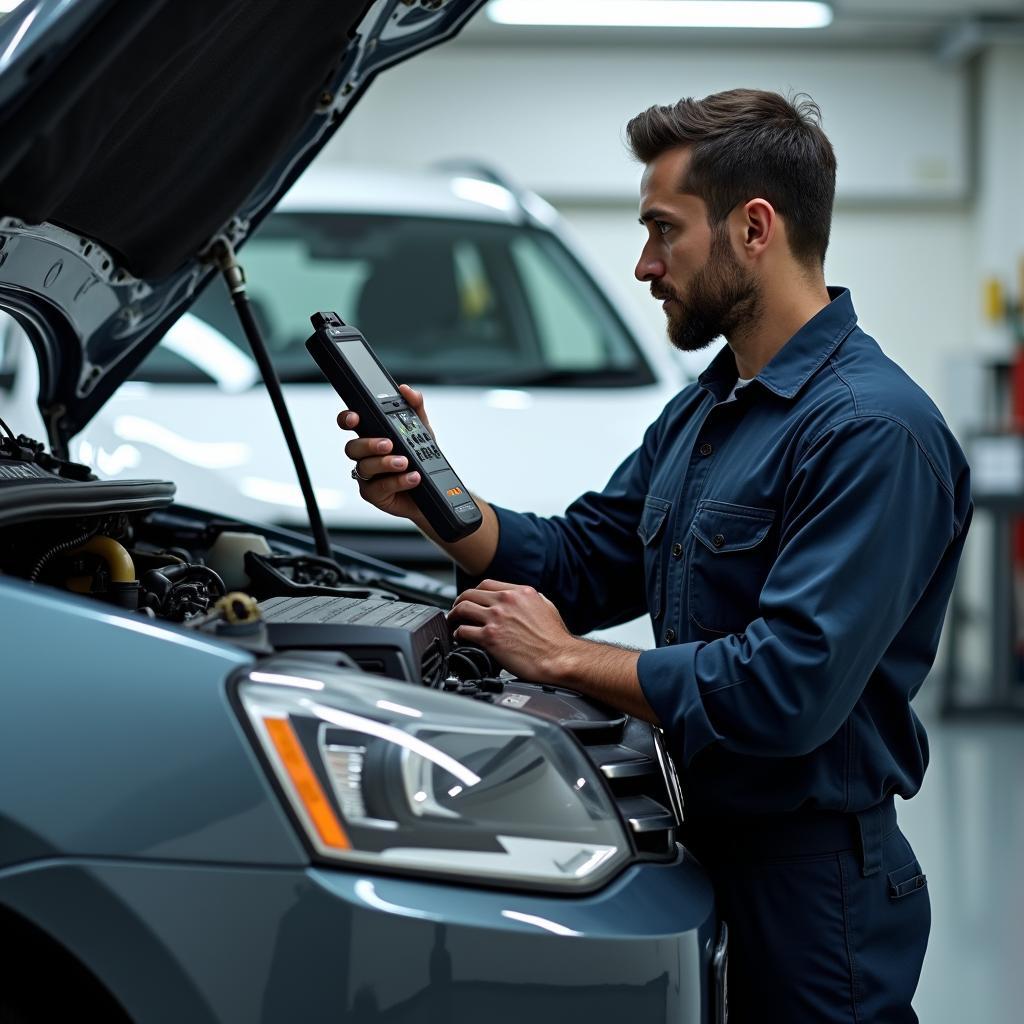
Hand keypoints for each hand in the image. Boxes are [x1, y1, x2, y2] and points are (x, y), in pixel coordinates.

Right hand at [337, 384, 432, 522]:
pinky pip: (379, 487)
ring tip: (405, 462)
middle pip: (352, 447)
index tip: (355, 418)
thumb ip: (416, 408)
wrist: (433, 492)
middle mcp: (366, 455)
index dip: (347, 419)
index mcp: (372, 435)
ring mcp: (368, 475)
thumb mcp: (424, 431)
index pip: (351, 423)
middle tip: (388, 444)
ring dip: (385, 463)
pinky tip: (412, 477)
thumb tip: (407, 390)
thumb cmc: (421, 460)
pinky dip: (397, 481)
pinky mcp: (373, 494)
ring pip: (364, 467)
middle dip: (369, 444)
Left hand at [447, 580, 578, 682]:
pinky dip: (457, 634)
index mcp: (519, 592)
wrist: (559, 658)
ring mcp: (496, 618)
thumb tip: (520, 601)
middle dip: (459, 602)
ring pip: (462, 609)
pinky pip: (463, 631)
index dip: (475, 593)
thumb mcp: (546, 607)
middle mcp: (506, 601)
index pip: (487, 585)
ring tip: (453, 623)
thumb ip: (530, 600)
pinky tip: (459, 639)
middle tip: (456, 611)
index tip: (472, 601)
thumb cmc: (555, 639)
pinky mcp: (489, 637)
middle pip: (470, 594)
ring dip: (454, 616)